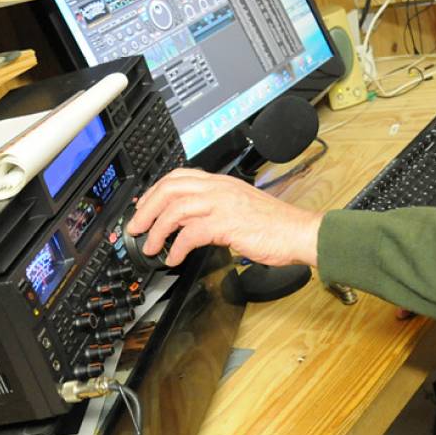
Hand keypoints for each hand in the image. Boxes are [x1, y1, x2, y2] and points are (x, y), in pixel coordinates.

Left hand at [127, 168, 324, 267]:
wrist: (299, 232)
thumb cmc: (275, 225)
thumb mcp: (240, 207)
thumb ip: (216, 208)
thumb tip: (190, 223)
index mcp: (221, 183)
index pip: (178, 177)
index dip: (155, 191)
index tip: (143, 207)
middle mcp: (219, 189)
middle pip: (170, 189)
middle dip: (146, 209)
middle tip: (136, 228)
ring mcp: (222, 204)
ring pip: (175, 209)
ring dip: (157, 229)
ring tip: (151, 247)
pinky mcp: (227, 224)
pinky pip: (191, 233)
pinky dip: (177, 247)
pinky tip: (174, 258)